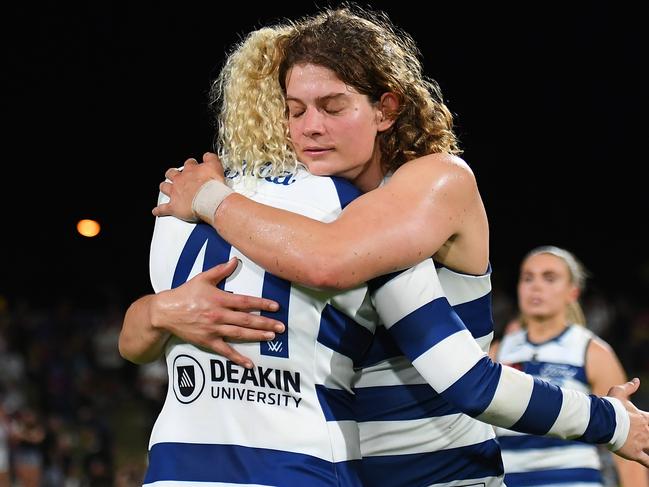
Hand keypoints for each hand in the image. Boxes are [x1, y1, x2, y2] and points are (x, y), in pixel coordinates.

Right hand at [151, 257, 284, 367]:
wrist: (165, 312)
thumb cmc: (185, 293)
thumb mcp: (202, 278)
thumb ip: (221, 270)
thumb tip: (235, 260)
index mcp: (219, 299)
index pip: (245, 301)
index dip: (261, 304)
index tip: (275, 307)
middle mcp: (218, 315)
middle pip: (246, 319)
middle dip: (265, 323)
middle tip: (281, 326)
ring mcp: (213, 329)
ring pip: (240, 334)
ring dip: (257, 336)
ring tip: (272, 337)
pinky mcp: (207, 341)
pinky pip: (225, 351)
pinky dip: (238, 358)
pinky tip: (250, 364)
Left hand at [153, 152, 225, 221]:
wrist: (210, 200)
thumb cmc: (213, 185)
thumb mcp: (216, 166)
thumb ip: (210, 159)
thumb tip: (208, 156)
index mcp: (191, 170)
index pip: (189, 164)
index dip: (191, 165)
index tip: (193, 166)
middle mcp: (181, 180)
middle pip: (172, 173)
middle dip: (173, 174)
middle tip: (176, 176)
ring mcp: (175, 193)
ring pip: (165, 187)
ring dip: (165, 187)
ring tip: (166, 188)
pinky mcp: (173, 206)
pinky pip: (163, 209)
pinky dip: (159, 210)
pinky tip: (157, 211)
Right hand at [609, 378, 648, 466]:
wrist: (603, 420)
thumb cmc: (610, 405)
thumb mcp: (619, 392)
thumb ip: (630, 387)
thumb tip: (637, 380)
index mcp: (643, 418)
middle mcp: (645, 431)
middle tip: (647, 435)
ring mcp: (641, 443)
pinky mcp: (634, 453)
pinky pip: (647, 461)